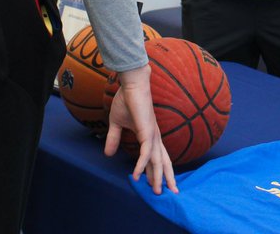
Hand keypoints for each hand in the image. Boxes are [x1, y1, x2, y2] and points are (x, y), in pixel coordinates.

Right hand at [105, 65, 177, 194]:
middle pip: (163, 162)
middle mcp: (154, 138)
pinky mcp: (147, 132)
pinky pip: (145, 153)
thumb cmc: (126, 101)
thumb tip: (108, 154)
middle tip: (172, 194)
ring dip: (156, 178)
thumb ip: (114, 138)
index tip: (158, 186)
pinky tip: (137, 176)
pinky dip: (141, 166)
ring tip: (156, 192)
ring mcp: (152, 135)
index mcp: (150, 136)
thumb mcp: (116, 123)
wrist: (131, 85)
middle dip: (167, 178)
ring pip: (157, 161)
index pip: (156, 158)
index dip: (157, 172)